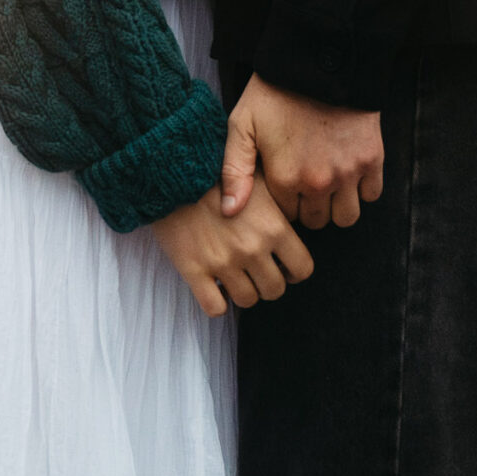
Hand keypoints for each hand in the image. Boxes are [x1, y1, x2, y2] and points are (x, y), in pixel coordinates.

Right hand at [152, 180, 314, 318]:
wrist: (174, 167)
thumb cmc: (220, 168)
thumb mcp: (259, 176)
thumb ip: (280, 202)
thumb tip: (295, 221)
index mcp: (273, 226)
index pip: (302, 269)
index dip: (294, 270)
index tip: (283, 265)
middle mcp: (252, 249)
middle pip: (275, 290)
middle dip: (268, 282)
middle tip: (256, 269)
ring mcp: (223, 262)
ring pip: (247, 301)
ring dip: (243, 291)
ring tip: (235, 275)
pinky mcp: (194, 270)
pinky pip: (215, 308)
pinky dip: (218, 302)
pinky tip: (215, 286)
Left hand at [221, 74, 384, 228]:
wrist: (318, 58)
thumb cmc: (275, 91)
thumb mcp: (243, 124)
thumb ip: (234, 171)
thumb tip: (230, 213)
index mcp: (285, 178)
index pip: (288, 217)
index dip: (286, 200)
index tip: (285, 180)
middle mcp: (319, 183)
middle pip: (317, 221)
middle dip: (311, 206)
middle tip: (307, 180)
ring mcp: (348, 172)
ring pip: (347, 217)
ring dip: (338, 204)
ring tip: (329, 181)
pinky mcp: (372, 158)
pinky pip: (372, 194)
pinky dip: (363, 188)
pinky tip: (349, 169)